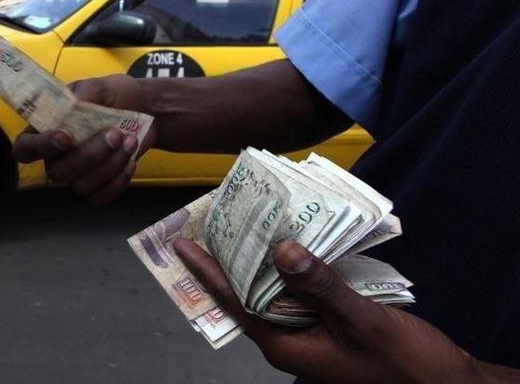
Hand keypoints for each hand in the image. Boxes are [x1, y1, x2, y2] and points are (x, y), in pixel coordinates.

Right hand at [13, 75, 155, 204]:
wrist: (145, 109)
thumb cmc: (115, 95)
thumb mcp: (100, 86)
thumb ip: (84, 95)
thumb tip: (72, 106)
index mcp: (47, 130)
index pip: (25, 148)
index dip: (40, 147)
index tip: (66, 136)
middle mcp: (57, 157)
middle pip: (56, 172)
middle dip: (88, 156)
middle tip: (114, 134)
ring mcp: (76, 175)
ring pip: (81, 186)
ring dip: (109, 165)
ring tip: (130, 141)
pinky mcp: (97, 187)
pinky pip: (99, 197)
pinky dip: (117, 182)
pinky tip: (130, 161)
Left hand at [174, 239, 482, 383]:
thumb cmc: (405, 365)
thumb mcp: (362, 322)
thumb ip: (322, 286)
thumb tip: (282, 250)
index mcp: (286, 346)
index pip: (234, 303)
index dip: (207, 273)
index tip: (184, 245)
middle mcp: (290, 340)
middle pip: (247, 294)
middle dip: (228, 261)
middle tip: (212, 224)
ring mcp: (309, 333)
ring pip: (273, 291)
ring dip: (260, 261)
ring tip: (245, 226)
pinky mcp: (328, 324)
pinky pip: (299, 292)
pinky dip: (292, 267)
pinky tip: (293, 243)